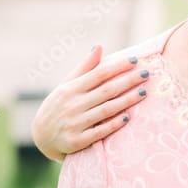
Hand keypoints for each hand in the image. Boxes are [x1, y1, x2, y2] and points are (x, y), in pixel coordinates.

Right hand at [31, 46, 150, 160]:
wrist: (40, 137)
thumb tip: (99, 46)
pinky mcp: (76, 141)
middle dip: (128, 81)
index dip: (118, 66)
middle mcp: (72, 105)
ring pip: (106, 110)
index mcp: (70, 89)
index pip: (98, 74)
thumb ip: (85, 67)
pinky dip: (113, 124)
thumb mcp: (67, 85)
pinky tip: (128, 117)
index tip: (135, 60)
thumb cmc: (60, 105)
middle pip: (106, 91)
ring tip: (144, 92)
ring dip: (127, 101)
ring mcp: (74, 124)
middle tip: (147, 73)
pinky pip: (99, 132)